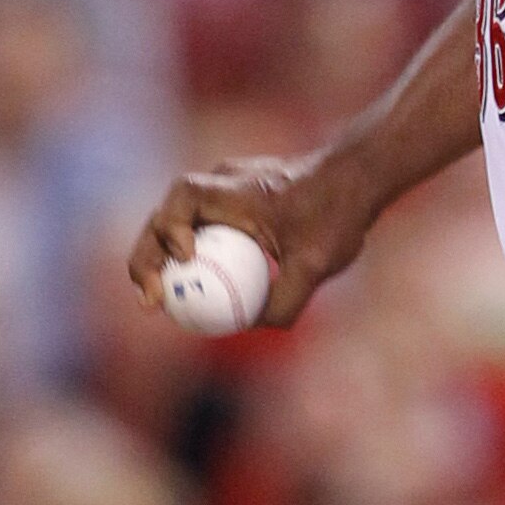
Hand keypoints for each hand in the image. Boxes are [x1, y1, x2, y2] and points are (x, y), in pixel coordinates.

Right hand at [128, 148, 368, 331]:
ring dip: (160, 257)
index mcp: (235, 188)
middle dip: (147, 257)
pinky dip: (187, 255)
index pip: (183, 197)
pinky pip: (198, 229)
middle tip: (151, 302)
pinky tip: (192, 291)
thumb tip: (252, 326)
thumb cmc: (337, 214)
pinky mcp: (230, 202)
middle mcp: (221, 183)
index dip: (170, 227)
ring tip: (157, 300)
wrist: (357, 178)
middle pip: (164, 215)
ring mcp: (222, 190)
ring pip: (175, 222)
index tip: (185, 259)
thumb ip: (285, 299)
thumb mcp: (317, 264)